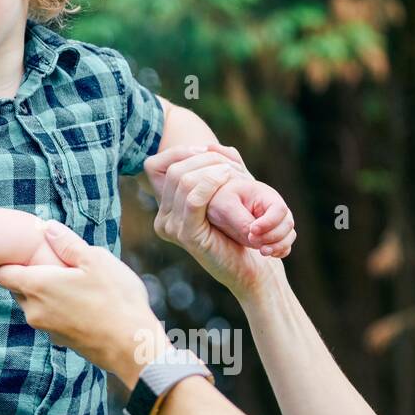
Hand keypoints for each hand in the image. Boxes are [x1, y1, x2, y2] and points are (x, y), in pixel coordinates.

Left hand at [0, 221, 169, 383]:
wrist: (133, 347)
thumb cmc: (116, 300)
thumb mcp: (95, 260)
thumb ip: (67, 242)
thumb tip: (47, 228)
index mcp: (37, 287)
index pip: (1, 274)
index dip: (11, 261)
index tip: (31, 254)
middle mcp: (34, 310)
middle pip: (17, 288)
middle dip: (32, 276)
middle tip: (60, 266)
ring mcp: (46, 328)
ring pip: (34, 304)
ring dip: (48, 293)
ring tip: (76, 285)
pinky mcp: (60, 341)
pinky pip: (50, 319)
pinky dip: (58, 310)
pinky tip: (85, 305)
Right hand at [147, 148, 281, 297]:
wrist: (252, 269)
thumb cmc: (241, 232)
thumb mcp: (224, 196)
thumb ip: (214, 171)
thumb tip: (208, 145)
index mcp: (166, 211)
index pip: (161, 167)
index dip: (184, 151)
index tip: (210, 149)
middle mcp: (163, 220)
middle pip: (174, 171)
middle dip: (203, 158)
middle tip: (229, 161)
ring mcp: (171, 228)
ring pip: (183, 180)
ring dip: (212, 168)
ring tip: (233, 169)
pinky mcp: (186, 235)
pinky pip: (194, 199)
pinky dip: (212, 182)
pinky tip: (229, 177)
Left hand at [208, 178, 295, 256]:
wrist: (216, 206)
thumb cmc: (219, 201)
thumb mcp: (225, 207)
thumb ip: (240, 221)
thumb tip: (254, 236)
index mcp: (264, 195)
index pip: (279, 209)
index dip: (269, 222)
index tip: (252, 231)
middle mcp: (273, 208)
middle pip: (287, 224)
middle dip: (273, 236)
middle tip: (251, 240)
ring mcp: (275, 222)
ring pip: (289, 235)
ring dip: (278, 246)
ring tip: (262, 252)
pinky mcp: (272, 235)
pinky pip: (284, 245)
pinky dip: (280, 251)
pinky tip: (266, 253)